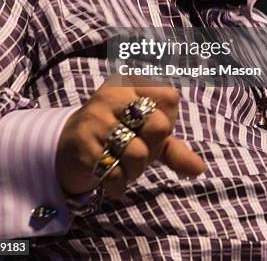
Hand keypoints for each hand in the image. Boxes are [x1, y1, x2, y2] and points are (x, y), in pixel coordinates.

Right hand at [55, 75, 205, 197]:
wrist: (68, 147)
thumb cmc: (116, 136)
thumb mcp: (147, 138)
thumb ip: (174, 149)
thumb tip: (199, 168)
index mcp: (131, 83)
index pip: (170, 97)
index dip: (167, 120)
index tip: (149, 128)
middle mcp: (113, 95)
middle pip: (159, 125)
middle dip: (152, 149)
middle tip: (136, 150)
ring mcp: (96, 118)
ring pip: (138, 153)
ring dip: (134, 171)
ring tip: (122, 165)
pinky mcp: (83, 143)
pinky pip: (115, 173)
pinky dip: (118, 184)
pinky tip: (110, 178)